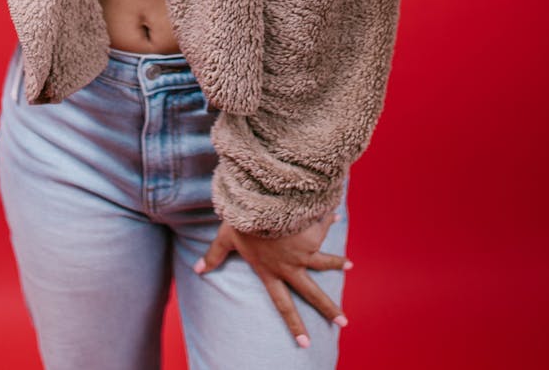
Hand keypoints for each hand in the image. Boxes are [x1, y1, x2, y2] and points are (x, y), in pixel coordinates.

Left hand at [193, 209, 350, 348]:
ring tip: (351, 266)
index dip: (294, 324)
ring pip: (324, 263)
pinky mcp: (310, 233)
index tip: (305, 342)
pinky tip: (334, 213)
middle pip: (312, 293)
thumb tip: (197, 270)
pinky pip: (321, 226)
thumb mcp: (225, 238)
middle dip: (328, 309)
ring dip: (338, 264)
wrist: (260, 204)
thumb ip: (214, 255)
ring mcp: (303, 251)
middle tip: (344, 323)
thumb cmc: (241, 221)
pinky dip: (328, 218)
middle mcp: (290, 266)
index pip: (283, 305)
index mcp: (270, 272)